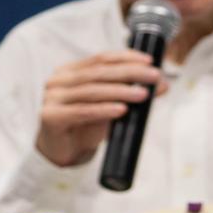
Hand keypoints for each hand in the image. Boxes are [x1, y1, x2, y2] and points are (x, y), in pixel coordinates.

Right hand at [36, 50, 165, 166]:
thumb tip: (161, 84)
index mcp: (71, 71)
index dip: (126, 58)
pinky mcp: (51, 117)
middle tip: (153, 76)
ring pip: (92, 91)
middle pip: (99, 72)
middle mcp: (58, 80)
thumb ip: (130, 93)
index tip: (150, 61)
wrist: (64, 154)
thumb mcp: (110, 106)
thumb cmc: (86, 126)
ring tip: (143, 95)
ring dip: (121, 91)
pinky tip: (121, 110)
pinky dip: (104, 110)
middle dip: (130, 73)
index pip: (101, 58)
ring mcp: (52, 98)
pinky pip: (83, 111)